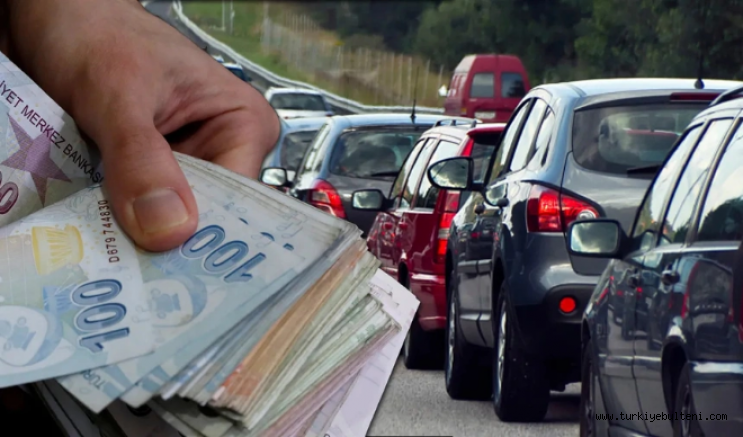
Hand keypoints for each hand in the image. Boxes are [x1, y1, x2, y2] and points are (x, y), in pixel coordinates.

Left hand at [0, 0, 279, 250]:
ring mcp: (182, 168)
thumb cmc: (95, 32)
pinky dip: (117, 226)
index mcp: (243, 124)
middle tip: (135, 275)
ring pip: (169, 222)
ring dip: (137, 236)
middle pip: (206, 216)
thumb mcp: (119, 92)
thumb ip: (141, 157)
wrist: (49, 18)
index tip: (174, 270)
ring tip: (112, 260)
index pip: (241, 198)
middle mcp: (221, 151)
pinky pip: (139, 215)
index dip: (207, 233)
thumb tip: (170, 228)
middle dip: (170, 241)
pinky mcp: (147, 177)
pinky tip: (98, 238)